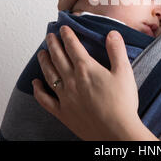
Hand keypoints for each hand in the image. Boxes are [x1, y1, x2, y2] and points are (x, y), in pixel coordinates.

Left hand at [32, 26, 158, 140]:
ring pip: (49, 74)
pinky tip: (35, 84)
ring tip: (41, 53)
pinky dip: (38, 90)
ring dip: (44, 62)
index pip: (73, 46)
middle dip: (53, 44)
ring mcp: (65, 97)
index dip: (68, 35)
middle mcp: (72, 80)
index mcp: (86, 68)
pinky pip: (45, 99)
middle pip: (58, 57)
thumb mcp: (124, 72)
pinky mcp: (63, 112)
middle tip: (49, 36)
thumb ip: (117, 51)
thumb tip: (112, 33)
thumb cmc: (122, 103)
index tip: (64, 28)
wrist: (116, 132)